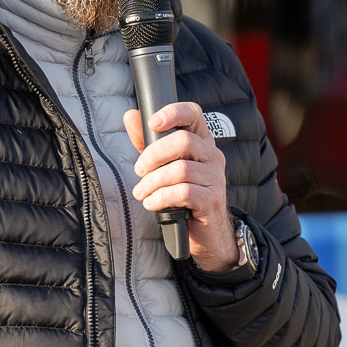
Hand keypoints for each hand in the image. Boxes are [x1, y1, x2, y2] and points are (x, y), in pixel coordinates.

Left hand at [124, 102, 237, 271]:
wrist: (205, 232)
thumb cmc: (182, 195)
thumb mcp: (163, 165)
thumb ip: (147, 141)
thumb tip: (130, 115)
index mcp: (202, 141)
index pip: (193, 114)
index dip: (173, 113)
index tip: (152, 123)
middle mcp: (213, 155)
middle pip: (183, 141)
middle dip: (153, 155)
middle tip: (139, 170)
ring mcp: (216, 177)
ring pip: (180, 170)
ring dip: (153, 182)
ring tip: (141, 192)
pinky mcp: (213, 199)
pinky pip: (183, 192)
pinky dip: (161, 197)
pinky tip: (152, 203)